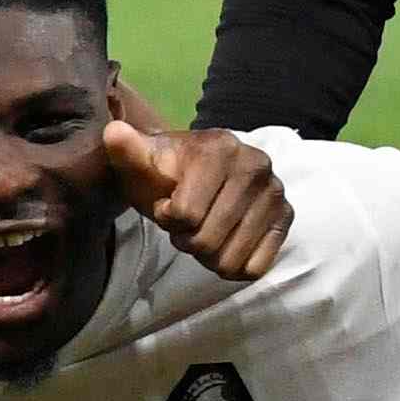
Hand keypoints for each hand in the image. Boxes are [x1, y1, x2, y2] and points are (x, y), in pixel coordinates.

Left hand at [97, 106, 292, 278]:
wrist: (191, 176)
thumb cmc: (162, 174)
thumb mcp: (138, 163)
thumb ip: (126, 150)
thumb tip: (114, 134)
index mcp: (220, 148)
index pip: (185, 215)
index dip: (167, 220)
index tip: (166, 206)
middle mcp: (256, 165)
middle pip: (207, 240)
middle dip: (187, 240)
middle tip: (185, 225)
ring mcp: (275, 191)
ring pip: (230, 259)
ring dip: (208, 256)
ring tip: (204, 230)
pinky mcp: (286, 217)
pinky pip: (256, 266)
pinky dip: (234, 265)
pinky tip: (226, 242)